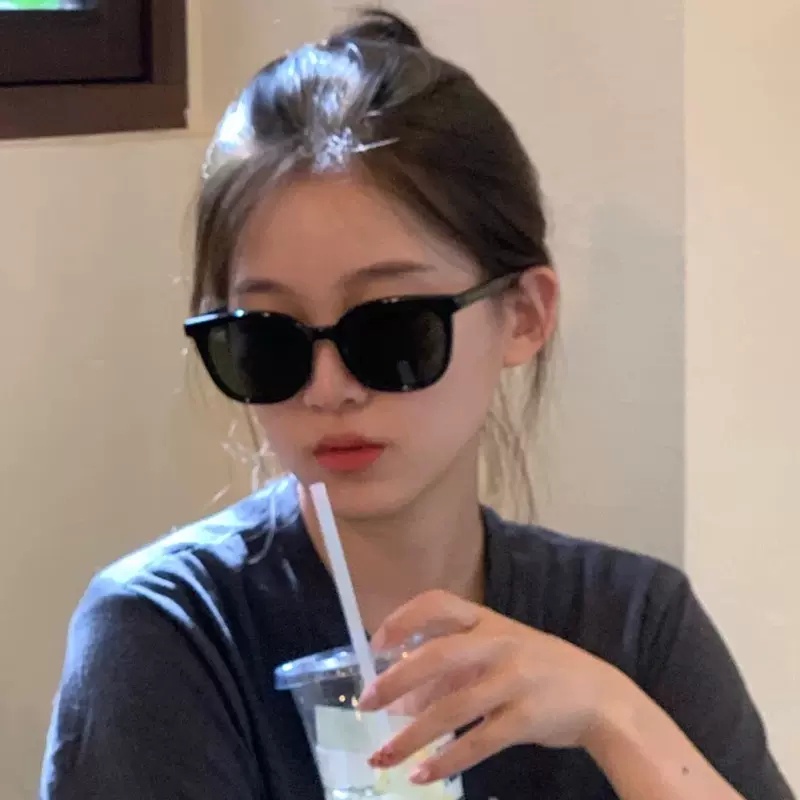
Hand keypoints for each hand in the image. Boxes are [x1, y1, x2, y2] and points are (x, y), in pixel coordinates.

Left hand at [358, 590, 632, 784]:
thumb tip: (402, 696)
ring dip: (411, 736)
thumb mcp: (500, 651)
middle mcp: (499, 645)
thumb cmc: (540, 668)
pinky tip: (422, 775)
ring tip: (381, 757)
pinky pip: (477, 742)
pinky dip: (446, 762)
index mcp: (489, 621)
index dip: (403, 619)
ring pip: (452, 708)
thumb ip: (454, 667)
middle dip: (395, 681)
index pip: (438, 603)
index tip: (376, 644)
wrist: (601, 697)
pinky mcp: (526, 719)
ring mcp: (514, 681)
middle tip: (364, 705)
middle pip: (438, 656)